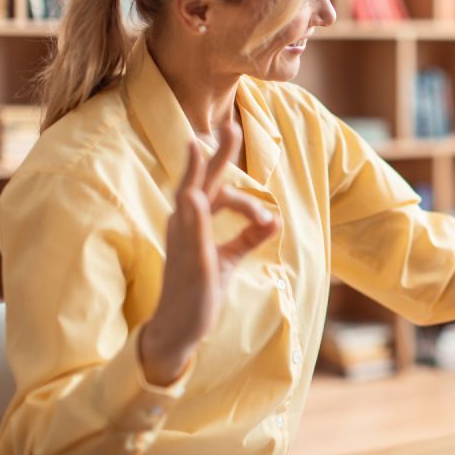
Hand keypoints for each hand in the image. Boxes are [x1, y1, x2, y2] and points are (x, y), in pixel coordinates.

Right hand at [140, 120, 278, 384]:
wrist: (179, 329)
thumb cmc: (200, 289)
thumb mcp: (230, 259)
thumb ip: (250, 237)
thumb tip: (276, 219)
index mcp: (194, 223)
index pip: (218, 193)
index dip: (247, 201)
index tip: (268, 220)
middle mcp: (184, 226)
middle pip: (201, 182)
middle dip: (215, 155)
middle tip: (229, 125)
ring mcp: (184, 242)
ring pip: (190, 199)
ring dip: (196, 171)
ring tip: (196, 143)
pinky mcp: (190, 262)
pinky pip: (190, 234)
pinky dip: (194, 214)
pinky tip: (196, 197)